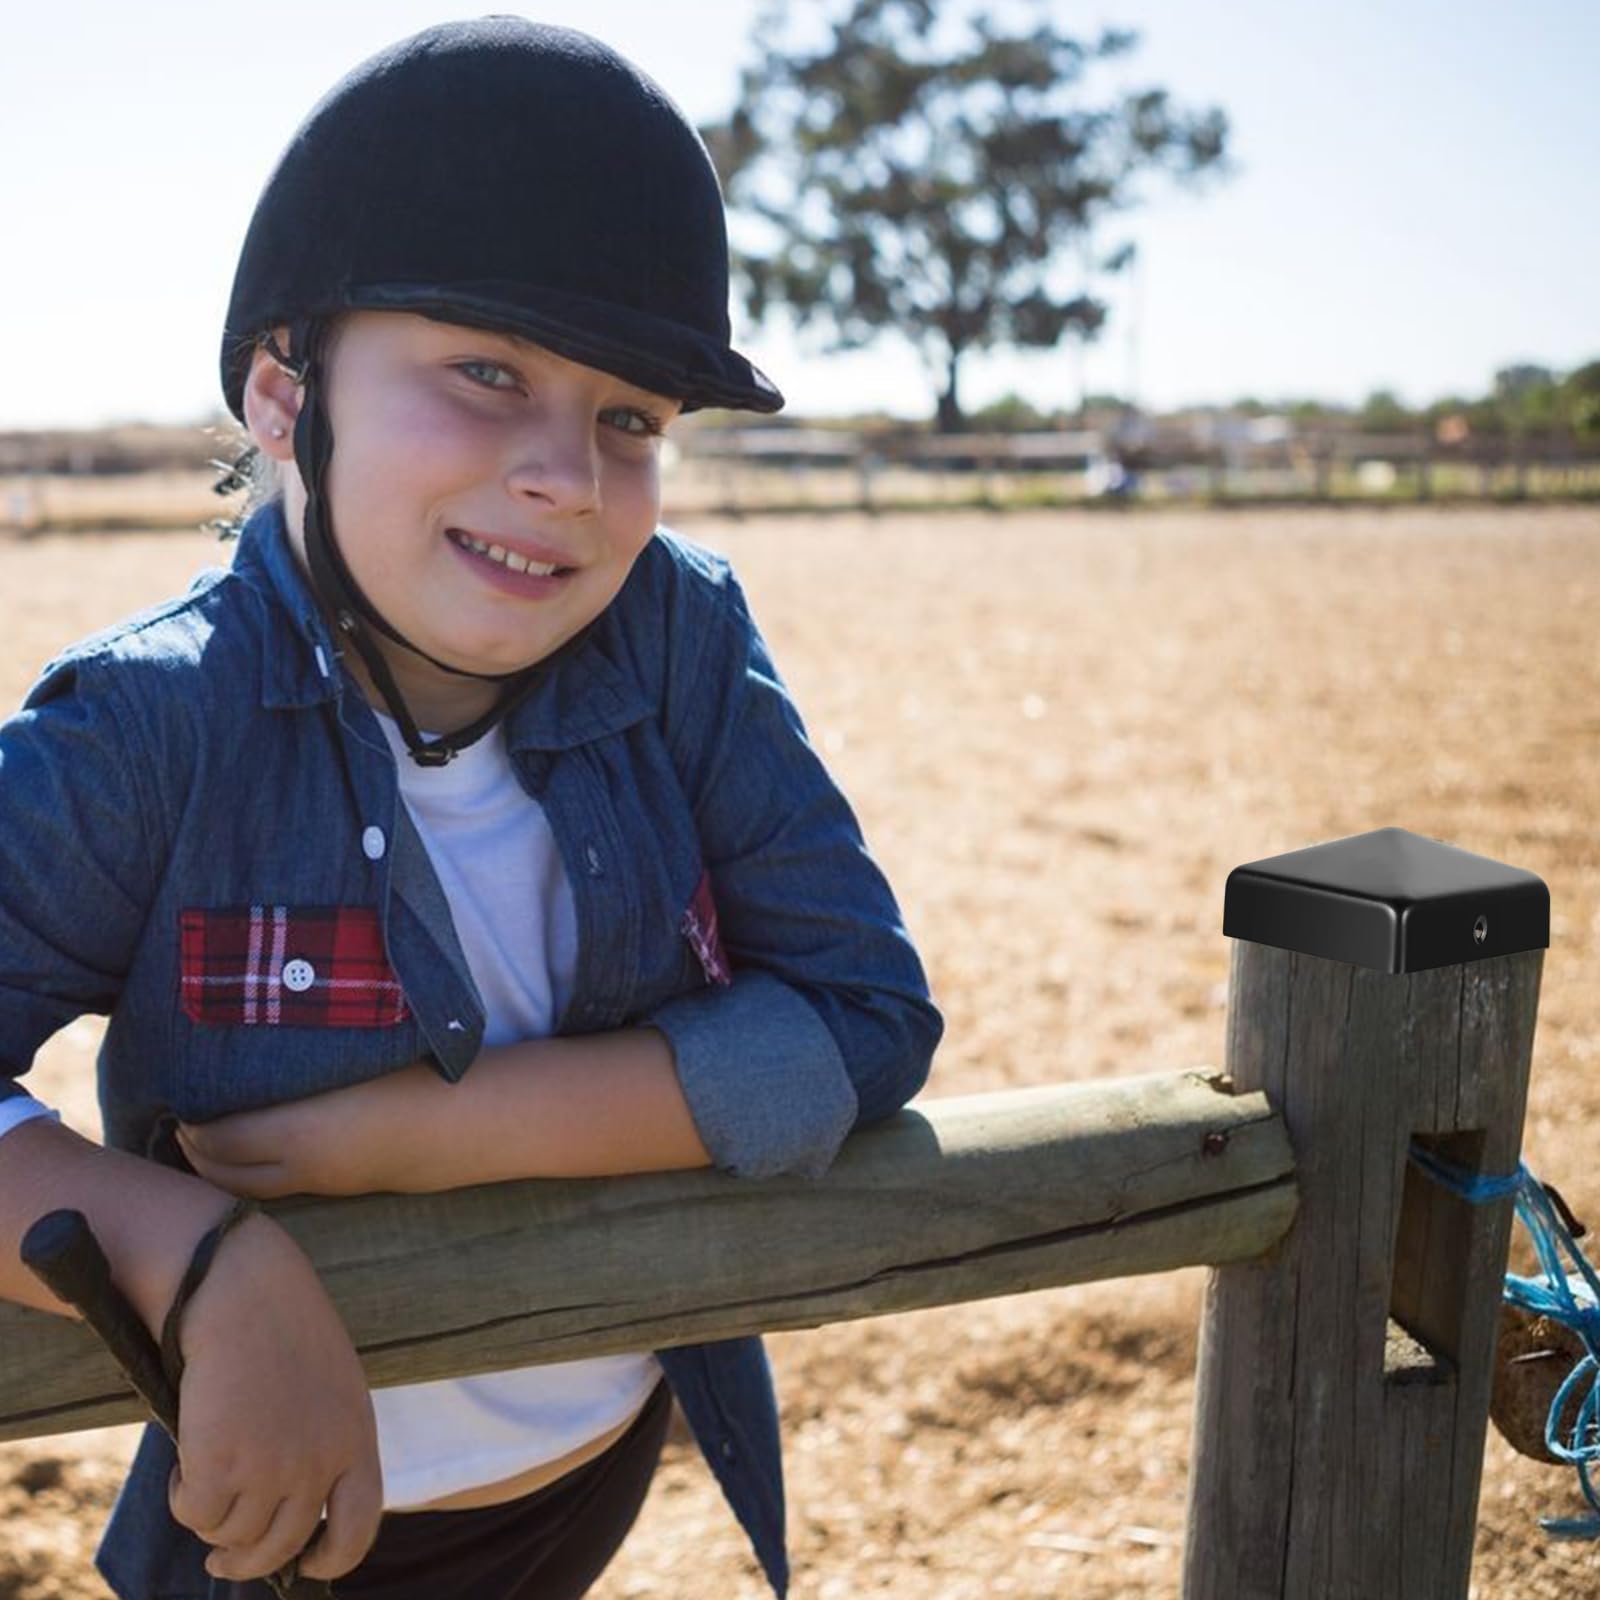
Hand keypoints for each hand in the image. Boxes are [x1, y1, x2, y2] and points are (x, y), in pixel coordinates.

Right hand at [167, 1211, 383, 1584]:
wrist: (243, 1290)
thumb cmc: (282, 1328)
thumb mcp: (329, 1386)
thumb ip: (325, 1442)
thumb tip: (297, 1512)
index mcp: (355, 1439)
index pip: (359, 1529)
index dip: (332, 1559)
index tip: (304, 1565)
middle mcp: (319, 1461)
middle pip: (282, 1546)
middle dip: (245, 1561)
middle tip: (222, 1556)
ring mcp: (271, 1466)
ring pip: (231, 1534)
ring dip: (210, 1519)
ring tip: (202, 1478)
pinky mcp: (221, 1463)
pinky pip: (194, 1512)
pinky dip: (182, 1497)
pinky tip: (184, 1463)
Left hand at [176, 1064, 435, 1198]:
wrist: (455, 1124)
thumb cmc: (403, 1076)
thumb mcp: (345, 1062)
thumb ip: (295, 1061)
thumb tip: (247, 1052)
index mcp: (297, 1132)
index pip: (219, 1139)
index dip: (190, 1124)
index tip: (177, 1101)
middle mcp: (299, 1166)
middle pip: (222, 1173)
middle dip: (193, 1152)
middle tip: (177, 1123)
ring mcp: (317, 1184)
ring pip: (246, 1189)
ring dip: (217, 1170)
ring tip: (202, 1142)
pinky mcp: (335, 1189)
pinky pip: (272, 1190)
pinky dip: (247, 1175)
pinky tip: (248, 1153)